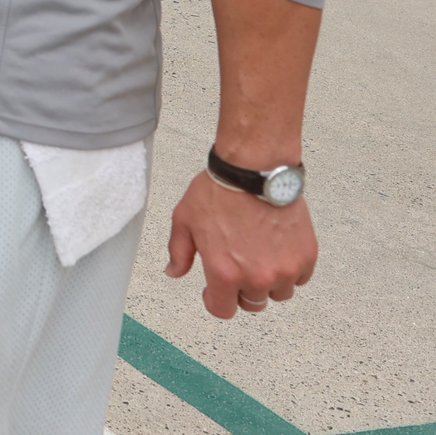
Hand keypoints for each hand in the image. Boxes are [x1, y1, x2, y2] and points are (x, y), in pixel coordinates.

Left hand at [166, 170, 315, 319]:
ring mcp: (285, 270)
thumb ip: (179, 252)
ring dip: (270, 281)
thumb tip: (173, 273)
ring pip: (279, 293)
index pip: (223, 310)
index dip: (216, 300)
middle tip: (239, 265)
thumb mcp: (184, 220)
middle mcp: (257, 278)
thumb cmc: (218, 193)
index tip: (216, 289)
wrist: (255, 171)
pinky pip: (300, 278)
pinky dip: (290, 269)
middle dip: (243, 289)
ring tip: (260, 254)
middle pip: (253, 304)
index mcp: (224, 273)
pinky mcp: (306, 257)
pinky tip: (278, 248)